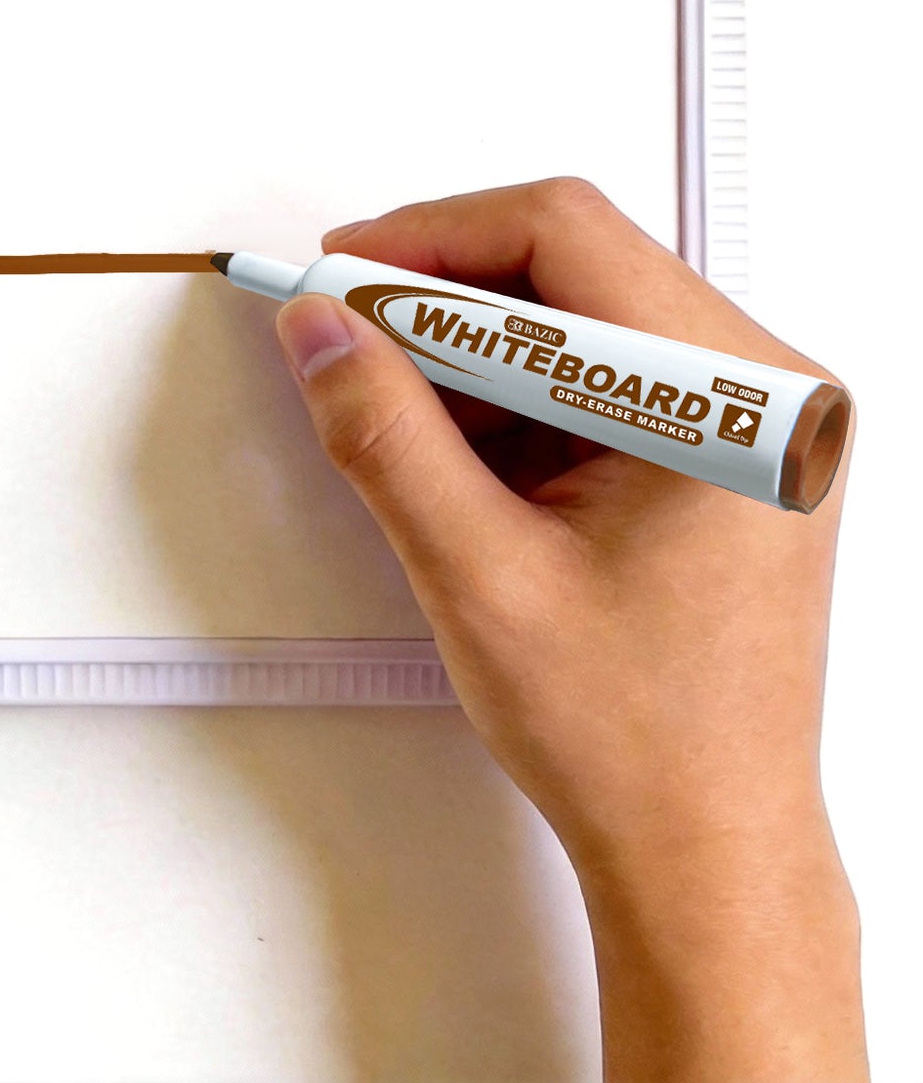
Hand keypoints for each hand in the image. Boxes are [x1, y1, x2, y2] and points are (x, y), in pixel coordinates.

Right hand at [273, 179, 863, 1081]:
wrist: (705, 852)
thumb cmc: (637, 743)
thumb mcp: (478, 573)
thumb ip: (386, 434)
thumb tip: (322, 331)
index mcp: (736, 404)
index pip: (566, 235)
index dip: (433, 236)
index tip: (345, 272)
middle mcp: (764, 396)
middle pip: (574, 262)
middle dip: (443, 290)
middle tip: (348, 330)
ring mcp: (747, 425)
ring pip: (578, 315)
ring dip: (473, 346)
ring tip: (394, 407)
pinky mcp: (716, 456)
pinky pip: (599, 374)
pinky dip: (512, 393)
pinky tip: (454, 448)